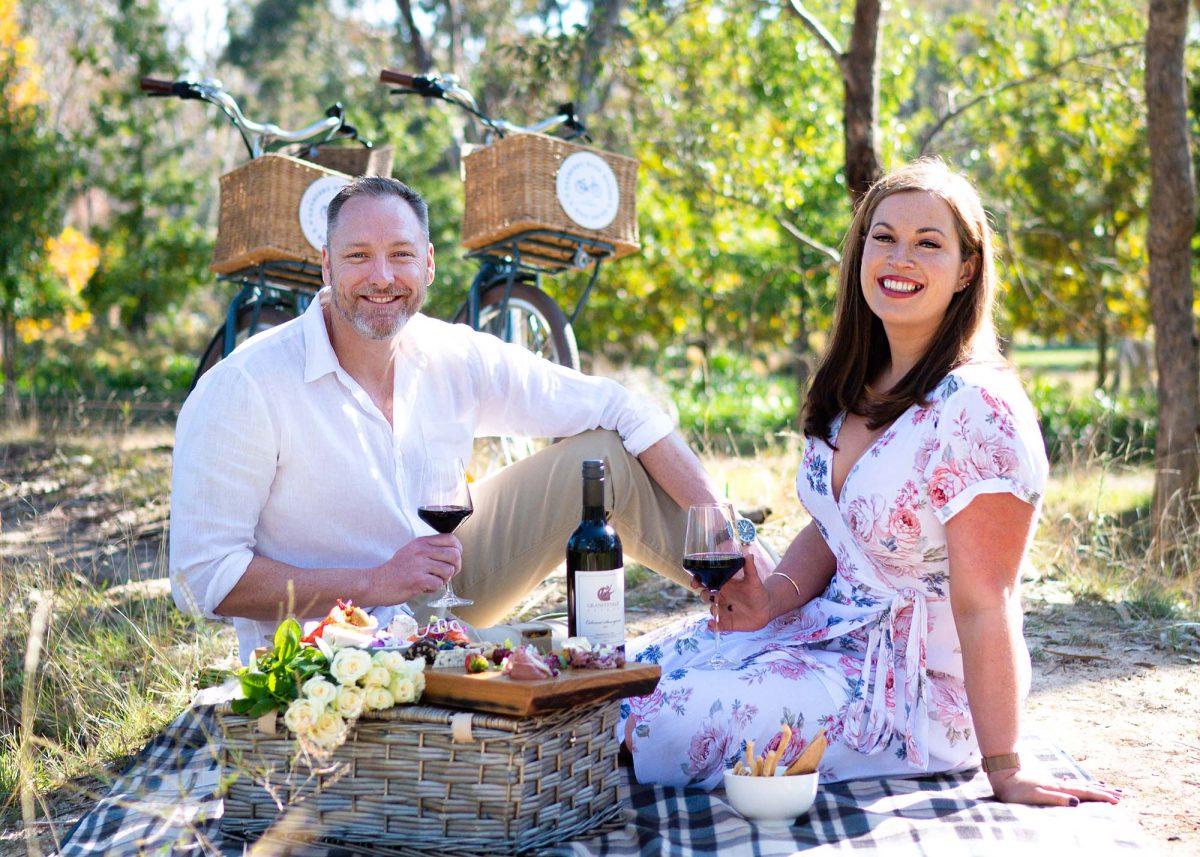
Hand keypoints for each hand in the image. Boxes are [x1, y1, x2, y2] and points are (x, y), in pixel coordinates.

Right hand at [377, 533, 461, 602]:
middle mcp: (421, 551)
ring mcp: (419, 565)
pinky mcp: (417, 580)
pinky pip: (439, 584)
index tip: (454, 559)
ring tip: (431, 581)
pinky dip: (434, 589)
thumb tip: (453, 553)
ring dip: (443, 580)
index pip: (451, 539)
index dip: (458, 549)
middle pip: (454, 555)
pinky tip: (423, 588)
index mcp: (421, 542)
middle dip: (455, 567)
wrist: (376, 583)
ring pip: (449, 571)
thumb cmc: (396, 570)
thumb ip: (430, 549)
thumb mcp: (412, 551)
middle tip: (445, 574)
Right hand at [693, 554, 773, 632]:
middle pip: (706, 596)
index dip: (698, 581)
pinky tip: (712, 625)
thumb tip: (749, 554)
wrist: (767, 607)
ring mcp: (724, 610)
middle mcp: (721, 597)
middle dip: (706, 596)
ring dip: (713, 610)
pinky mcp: (728, 622)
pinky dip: (712, 626)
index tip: (695, 583)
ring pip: (712, 610)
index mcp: (724, 585)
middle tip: (714, 596)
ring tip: (718, 611)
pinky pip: (717, 626)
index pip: (706, 582)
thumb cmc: (758, 591)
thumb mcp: (753, 580)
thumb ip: (750, 568)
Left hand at [987, 767, 1123, 805]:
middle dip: (1104, 791)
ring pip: (1079, 784)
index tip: (1118, 801)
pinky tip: (1079, 784)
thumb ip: (1056, 798)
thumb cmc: (1016, 789)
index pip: (1085, 793)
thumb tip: (1077, 803)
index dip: (1102, 797)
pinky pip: (1069, 783)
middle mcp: (1059, 784)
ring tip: (1108, 787)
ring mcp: (1054, 782)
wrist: (1001, 774)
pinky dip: (1079, 784)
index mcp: (1059, 788)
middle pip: (1086, 787)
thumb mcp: (1035, 796)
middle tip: (1122, 794)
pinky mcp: (1047, 782)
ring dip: (1095, 787)